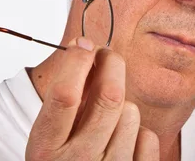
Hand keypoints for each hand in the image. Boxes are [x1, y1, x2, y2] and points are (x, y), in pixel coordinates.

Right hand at [26, 37, 158, 159]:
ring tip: (107, 118)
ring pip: (131, 113)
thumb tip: (86, 50)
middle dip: (111, 64)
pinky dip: (139, 132)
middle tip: (106, 56)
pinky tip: (123, 139)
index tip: (83, 44)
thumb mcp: (48, 135)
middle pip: (109, 96)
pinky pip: (149, 137)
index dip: (77, 61)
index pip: (65, 94)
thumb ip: (64, 100)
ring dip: (122, 105)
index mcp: (46, 149)